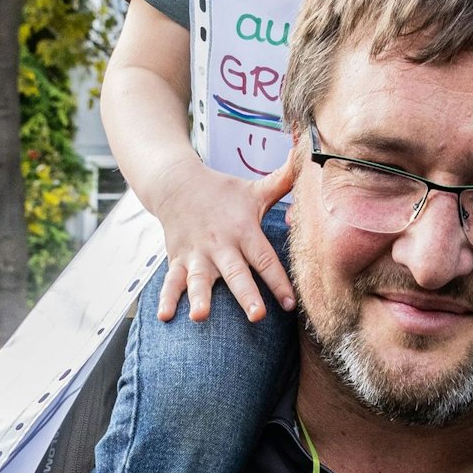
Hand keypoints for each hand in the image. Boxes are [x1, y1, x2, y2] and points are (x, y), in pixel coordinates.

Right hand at [152, 159, 295, 322]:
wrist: (176, 183)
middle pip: (236, 273)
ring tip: (201, 317)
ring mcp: (197, 254)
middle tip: (257, 316)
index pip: (265, 258)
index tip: (290, 304)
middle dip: (246, 295)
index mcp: (243, 231)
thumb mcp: (254, 189)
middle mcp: (220, 246)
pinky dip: (167, 298)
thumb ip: (284, 179)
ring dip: (200, 298)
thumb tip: (307, 156)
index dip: (279, 281)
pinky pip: (171, 282)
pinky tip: (165, 317)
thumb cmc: (222, 192)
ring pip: (199, 280)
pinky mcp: (177, 260)